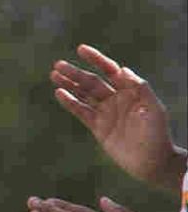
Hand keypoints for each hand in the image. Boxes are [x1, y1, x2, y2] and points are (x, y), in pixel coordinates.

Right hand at [50, 45, 184, 188]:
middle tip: (58, 65)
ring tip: (54, 75)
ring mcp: (106, 113)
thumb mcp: (154, 109)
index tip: (81, 50)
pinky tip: (59, 93)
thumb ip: (140, 89)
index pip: (110, 70)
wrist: (151, 162)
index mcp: (131, 91)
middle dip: (76, 73)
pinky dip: (70, 102)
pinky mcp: (97, 127)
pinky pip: (81, 112)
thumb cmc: (157, 134)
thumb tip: (122, 69)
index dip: (96, 59)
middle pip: (92, 82)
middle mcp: (116, 99)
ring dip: (69, 84)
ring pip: (84, 94)